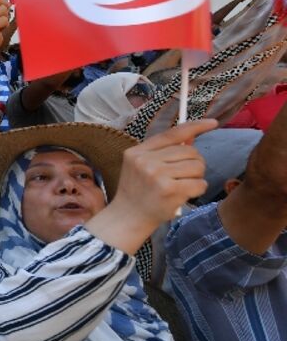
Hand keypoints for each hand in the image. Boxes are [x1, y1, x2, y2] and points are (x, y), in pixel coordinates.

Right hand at [87, 120, 217, 251]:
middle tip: (184, 175)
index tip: (213, 123)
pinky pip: (199, 183)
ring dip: (196, 177)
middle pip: (190, 151)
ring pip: (197, 166)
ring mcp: (157, 175)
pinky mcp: (169, 190)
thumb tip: (191, 138)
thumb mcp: (140, 166)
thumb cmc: (138, 191)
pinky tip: (185, 195)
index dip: (195, 126)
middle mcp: (145, 161)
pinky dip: (197, 190)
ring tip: (182, 186)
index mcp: (137, 152)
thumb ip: (162, 151)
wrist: (128, 218)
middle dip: (194, 163)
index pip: (172, 134)